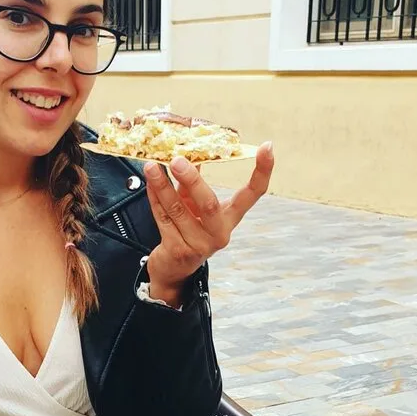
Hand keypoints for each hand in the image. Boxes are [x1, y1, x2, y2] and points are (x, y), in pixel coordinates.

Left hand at [142, 143, 273, 295]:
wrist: (173, 269)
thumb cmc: (187, 230)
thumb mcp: (195, 206)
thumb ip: (193, 183)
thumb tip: (189, 149)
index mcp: (229, 219)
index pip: (253, 194)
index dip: (262, 171)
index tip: (267, 147)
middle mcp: (219, 233)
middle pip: (210, 204)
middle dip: (192, 179)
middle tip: (177, 160)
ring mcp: (198, 245)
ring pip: (178, 210)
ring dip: (163, 186)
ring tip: (151, 166)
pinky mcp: (177, 251)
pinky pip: (163, 219)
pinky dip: (154, 199)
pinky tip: (149, 183)